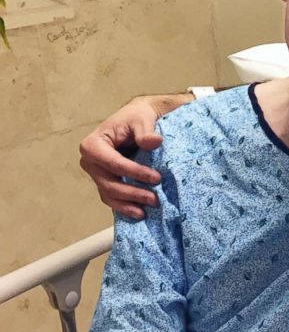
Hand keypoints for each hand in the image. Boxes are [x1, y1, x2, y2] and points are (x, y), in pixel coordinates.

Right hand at [79, 93, 191, 218]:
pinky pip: (111, 198)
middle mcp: (90, 162)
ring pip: (109, 194)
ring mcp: (96, 174)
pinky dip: (124, 207)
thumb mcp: (142, 119)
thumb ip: (146, 131)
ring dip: (129, 204)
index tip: (156, 178)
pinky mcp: (104, 182)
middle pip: (109, 183)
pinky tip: (139, 213)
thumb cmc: (137, 118)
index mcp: (93, 144)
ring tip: (149, 208)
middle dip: (132, 193)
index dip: (134, 173)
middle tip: (155, 199)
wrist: (136, 121)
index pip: (113, 163)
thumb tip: (154, 142)